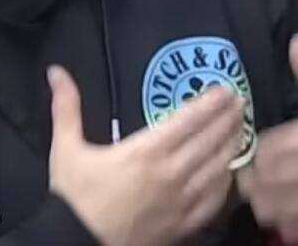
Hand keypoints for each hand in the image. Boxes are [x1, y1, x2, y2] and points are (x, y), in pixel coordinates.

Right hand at [48, 66, 243, 245]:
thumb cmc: (74, 197)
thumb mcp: (66, 148)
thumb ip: (66, 107)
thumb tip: (56, 71)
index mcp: (146, 151)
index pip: (188, 120)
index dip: (210, 103)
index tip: (226, 89)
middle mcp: (170, 174)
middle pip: (209, 141)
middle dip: (227, 119)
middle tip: (240, 103)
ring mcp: (180, 202)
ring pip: (217, 169)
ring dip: (231, 146)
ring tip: (241, 129)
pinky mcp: (182, 226)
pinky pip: (213, 201)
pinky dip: (225, 184)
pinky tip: (229, 173)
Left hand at [237, 35, 297, 244]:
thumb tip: (296, 41)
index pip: (292, 142)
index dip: (264, 151)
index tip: (252, 155)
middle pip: (291, 176)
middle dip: (262, 181)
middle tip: (244, 182)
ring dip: (272, 206)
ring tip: (258, 201)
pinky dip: (294, 228)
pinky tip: (282, 221)